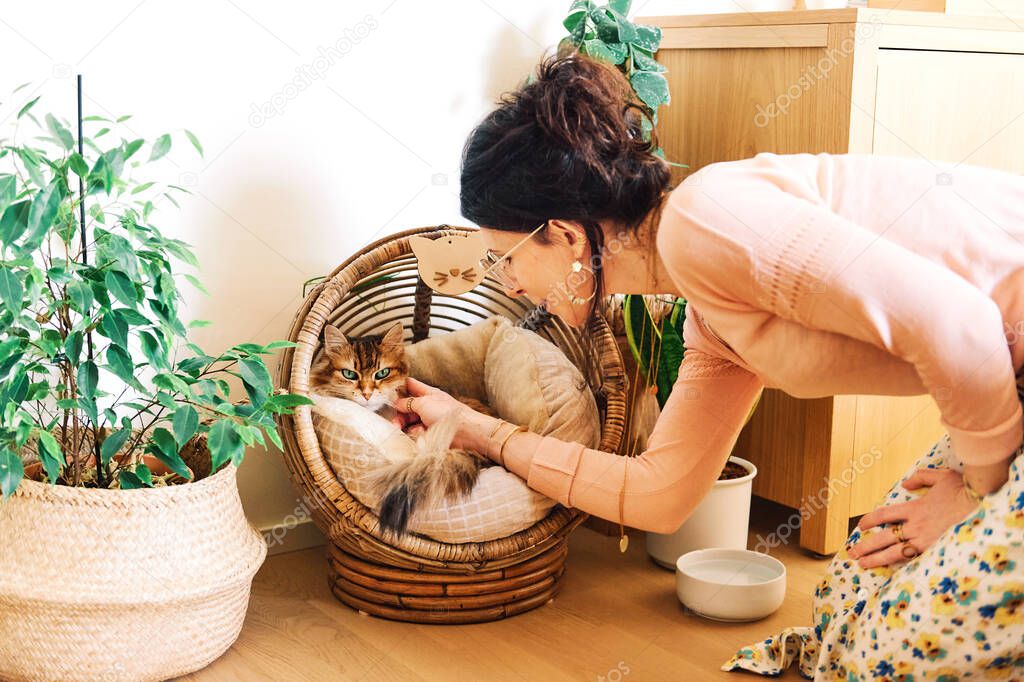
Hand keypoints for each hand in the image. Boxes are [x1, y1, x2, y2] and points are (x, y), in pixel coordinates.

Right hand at [392, 377, 481, 446]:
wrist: (467, 433)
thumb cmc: (449, 413)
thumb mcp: (424, 403)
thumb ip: (408, 402)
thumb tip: (396, 403)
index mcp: (428, 394)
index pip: (409, 386)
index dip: (397, 387)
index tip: (384, 393)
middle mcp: (427, 406)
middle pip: (406, 407)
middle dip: (398, 414)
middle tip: (394, 422)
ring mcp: (429, 420)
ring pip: (409, 422)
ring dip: (404, 426)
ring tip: (401, 430)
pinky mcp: (431, 434)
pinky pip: (416, 434)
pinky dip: (414, 435)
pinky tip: (417, 437)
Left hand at [848, 468, 978, 568]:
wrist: (982, 505)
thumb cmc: (963, 490)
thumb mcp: (940, 476)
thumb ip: (920, 477)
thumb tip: (906, 483)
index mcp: (914, 508)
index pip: (883, 515)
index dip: (869, 520)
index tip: (860, 526)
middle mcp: (916, 526)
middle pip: (883, 538)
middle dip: (865, 546)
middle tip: (853, 553)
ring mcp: (926, 540)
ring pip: (894, 553)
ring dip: (876, 559)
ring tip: (862, 564)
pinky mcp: (936, 551)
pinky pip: (913, 559)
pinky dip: (900, 564)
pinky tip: (890, 569)